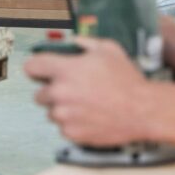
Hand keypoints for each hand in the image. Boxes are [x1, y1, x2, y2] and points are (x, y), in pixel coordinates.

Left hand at [24, 38, 152, 145]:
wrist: (143, 110)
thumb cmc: (128, 80)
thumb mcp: (109, 50)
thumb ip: (86, 43)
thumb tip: (74, 41)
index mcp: (65, 70)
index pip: (31, 67)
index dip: (37, 68)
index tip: (41, 71)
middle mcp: (60, 94)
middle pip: (39, 94)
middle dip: (53, 92)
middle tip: (73, 90)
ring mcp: (64, 116)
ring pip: (52, 113)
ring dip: (63, 109)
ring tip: (86, 105)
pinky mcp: (71, 133)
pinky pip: (64, 128)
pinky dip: (73, 124)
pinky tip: (91, 117)